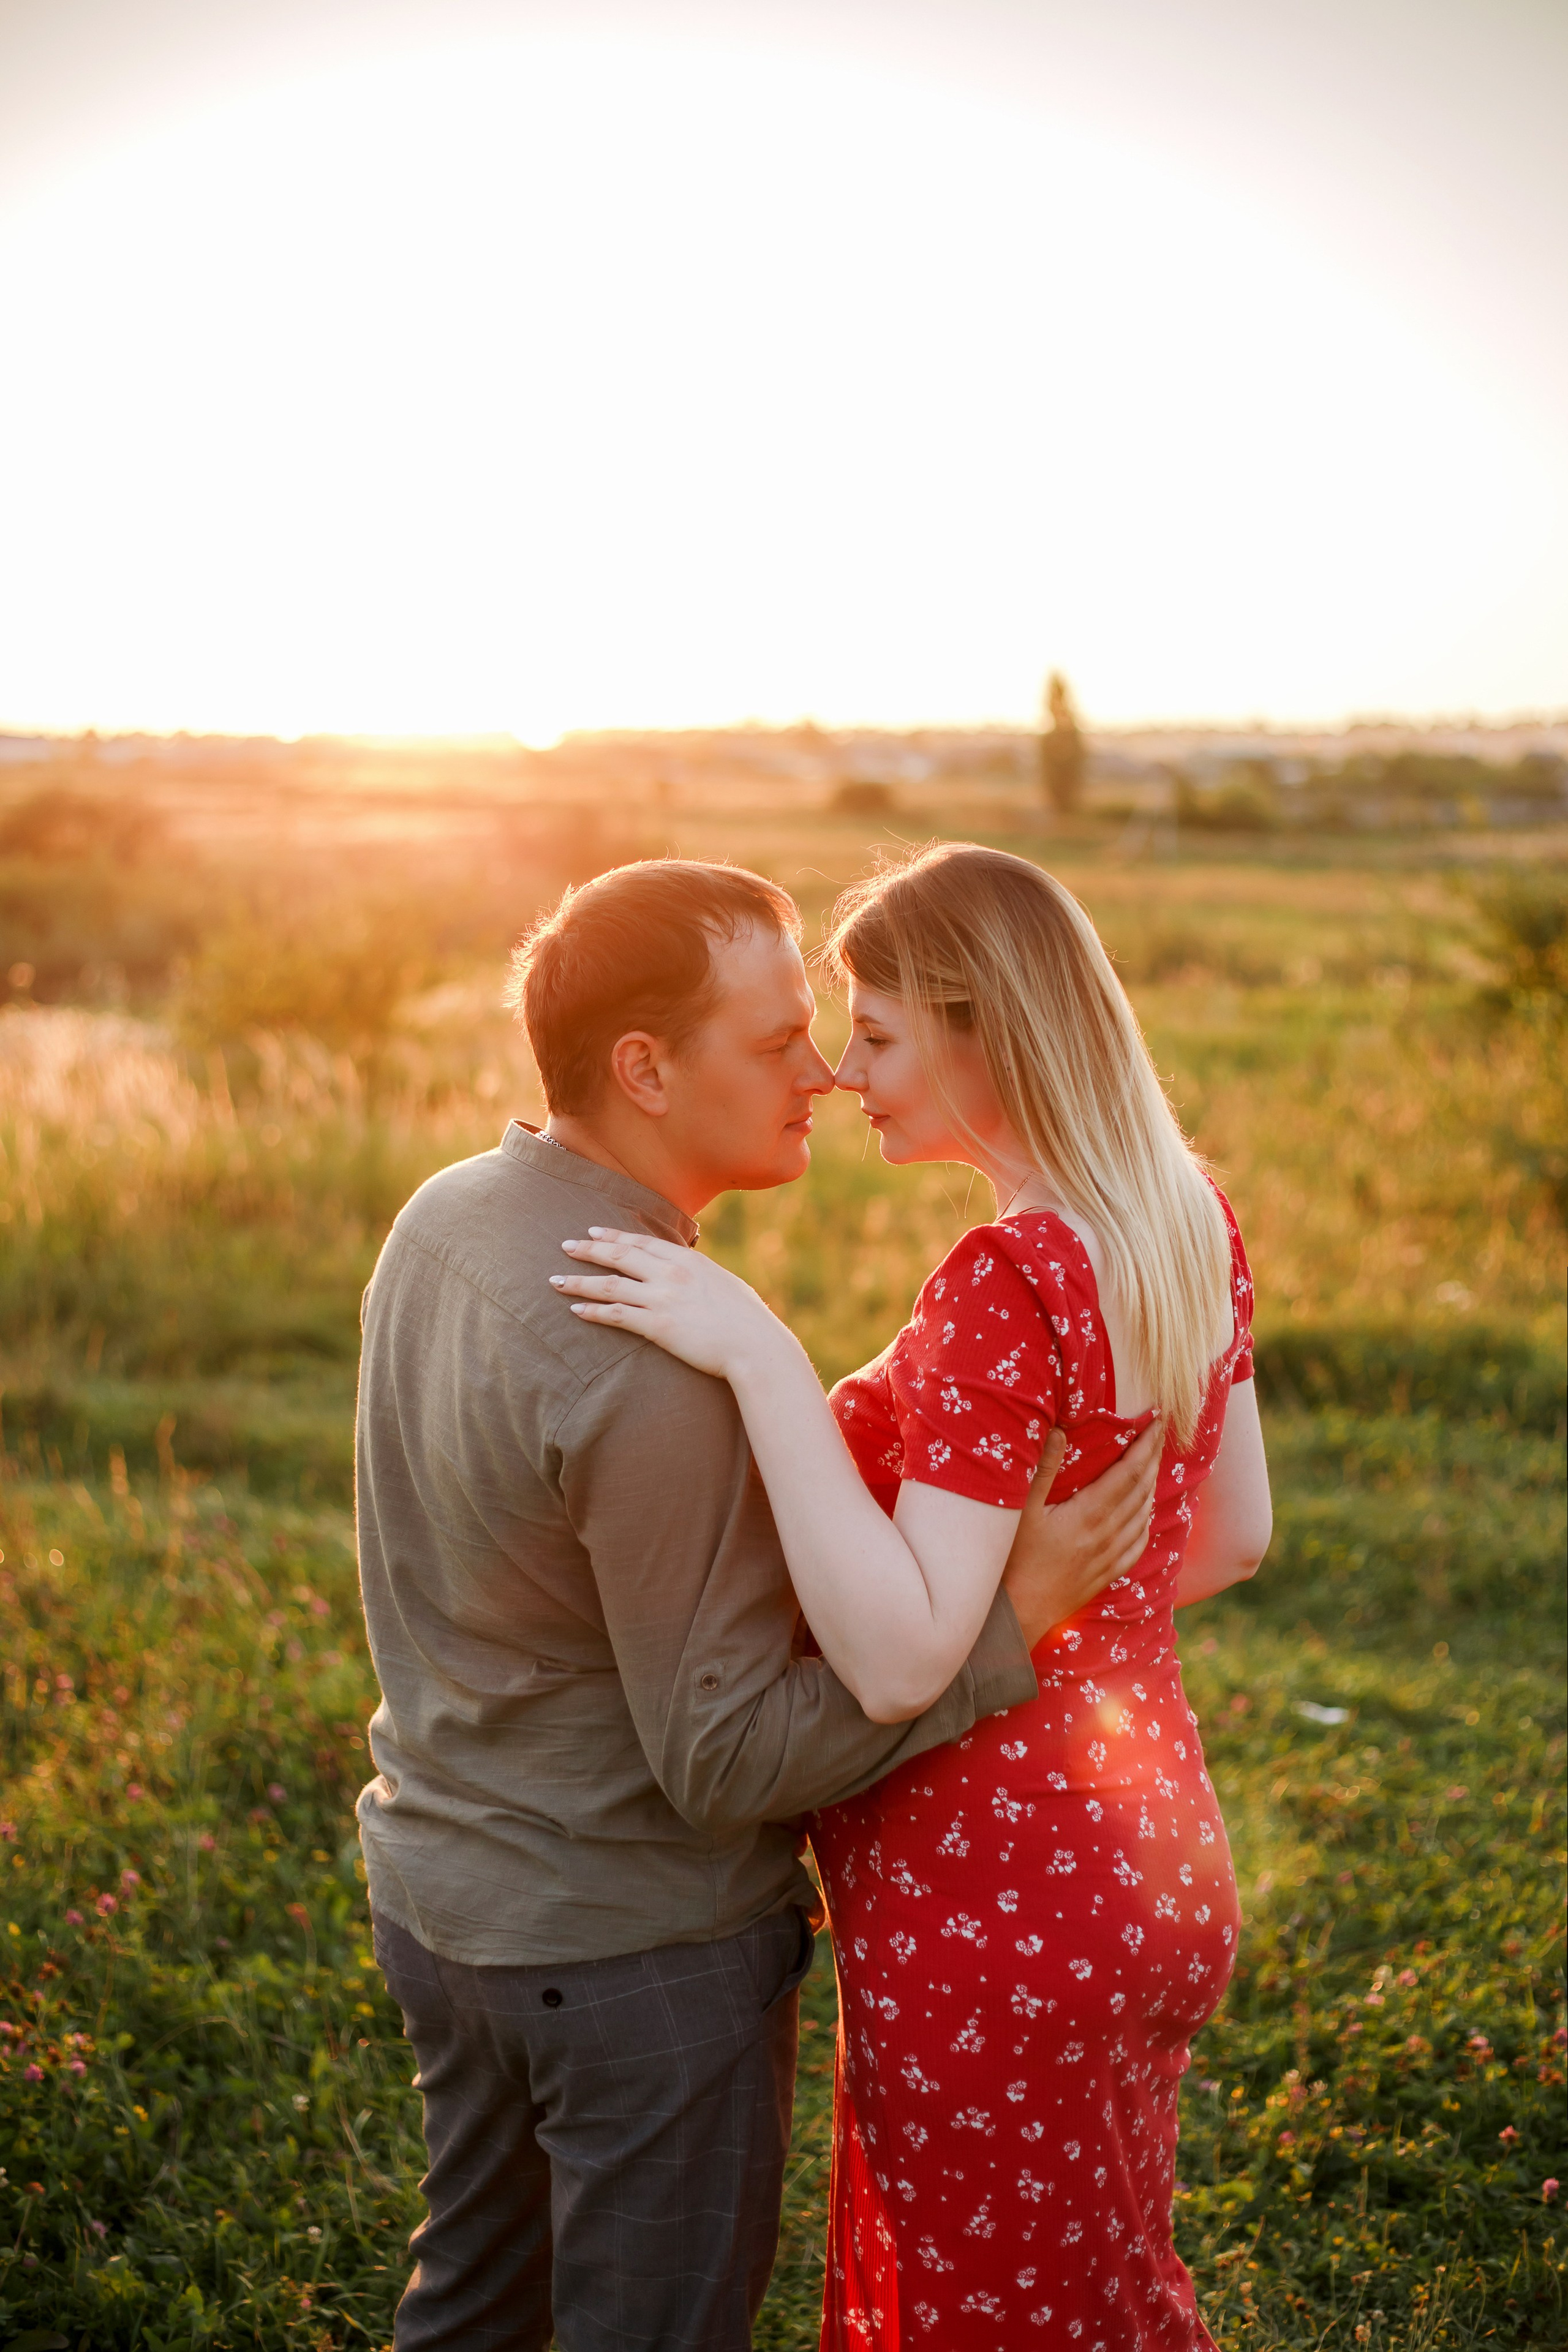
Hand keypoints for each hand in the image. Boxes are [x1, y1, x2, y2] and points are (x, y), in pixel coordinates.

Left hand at [551, 1228, 781, 1379]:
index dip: (614, 1236)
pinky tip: (575, 1310)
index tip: (593, 1231)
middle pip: (620, 1256)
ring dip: (580, 1281)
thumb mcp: (724, 1285)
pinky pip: (616, 1315)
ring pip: (610, 1284)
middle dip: (589, 1249)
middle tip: (565, 1246)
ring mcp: (663, 1298)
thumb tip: (692, 1273)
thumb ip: (701, 1276)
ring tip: (556, 1280)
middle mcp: (672, 1274)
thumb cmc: (748, 1320)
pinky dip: (593, 1311)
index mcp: (690, 1260)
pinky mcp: (658, 1326)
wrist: (757, 1345)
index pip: (643, 1242)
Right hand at [1002, 1417, 1162, 1650]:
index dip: (1144, 1445)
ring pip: (1143, 1515)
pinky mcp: (1105, 1574)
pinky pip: (1138, 1544)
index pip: (1128, 1472)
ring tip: (1153, 1463)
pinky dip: (1146, 1521)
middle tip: (1159, 1431)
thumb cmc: (1013, 1560)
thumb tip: (1059, 1432)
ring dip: (1152, 1485)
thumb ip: (1041, 1470)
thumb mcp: (1020, 1511)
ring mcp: (1108, 1557)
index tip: (1155, 1421)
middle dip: (1152, 1457)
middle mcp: (1106, 1535)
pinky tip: (1145, 1514)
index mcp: (1089, 1515)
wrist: (1018, 1614)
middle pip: (1141, 1489)